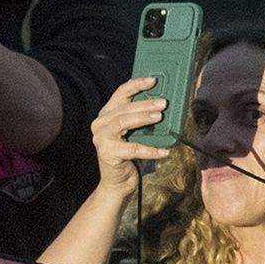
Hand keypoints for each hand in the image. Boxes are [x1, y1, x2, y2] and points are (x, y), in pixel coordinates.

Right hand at [84, 74, 184, 196]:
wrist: (118, 183)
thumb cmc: (129, 155)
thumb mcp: (134, 132)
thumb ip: (140, 118)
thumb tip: (163, 104)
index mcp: (107, 114)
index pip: (120, 93)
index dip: (136, 84)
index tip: (154, 80)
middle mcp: (100, 124)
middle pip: (124, 108)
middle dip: (145, 103)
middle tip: (164, 103)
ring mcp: (101, 138)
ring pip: (123, 122)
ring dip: (143, 118)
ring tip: (160, 117)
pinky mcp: (107, 154)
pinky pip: (132, 149)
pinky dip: (150, 150)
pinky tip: (164, 151)